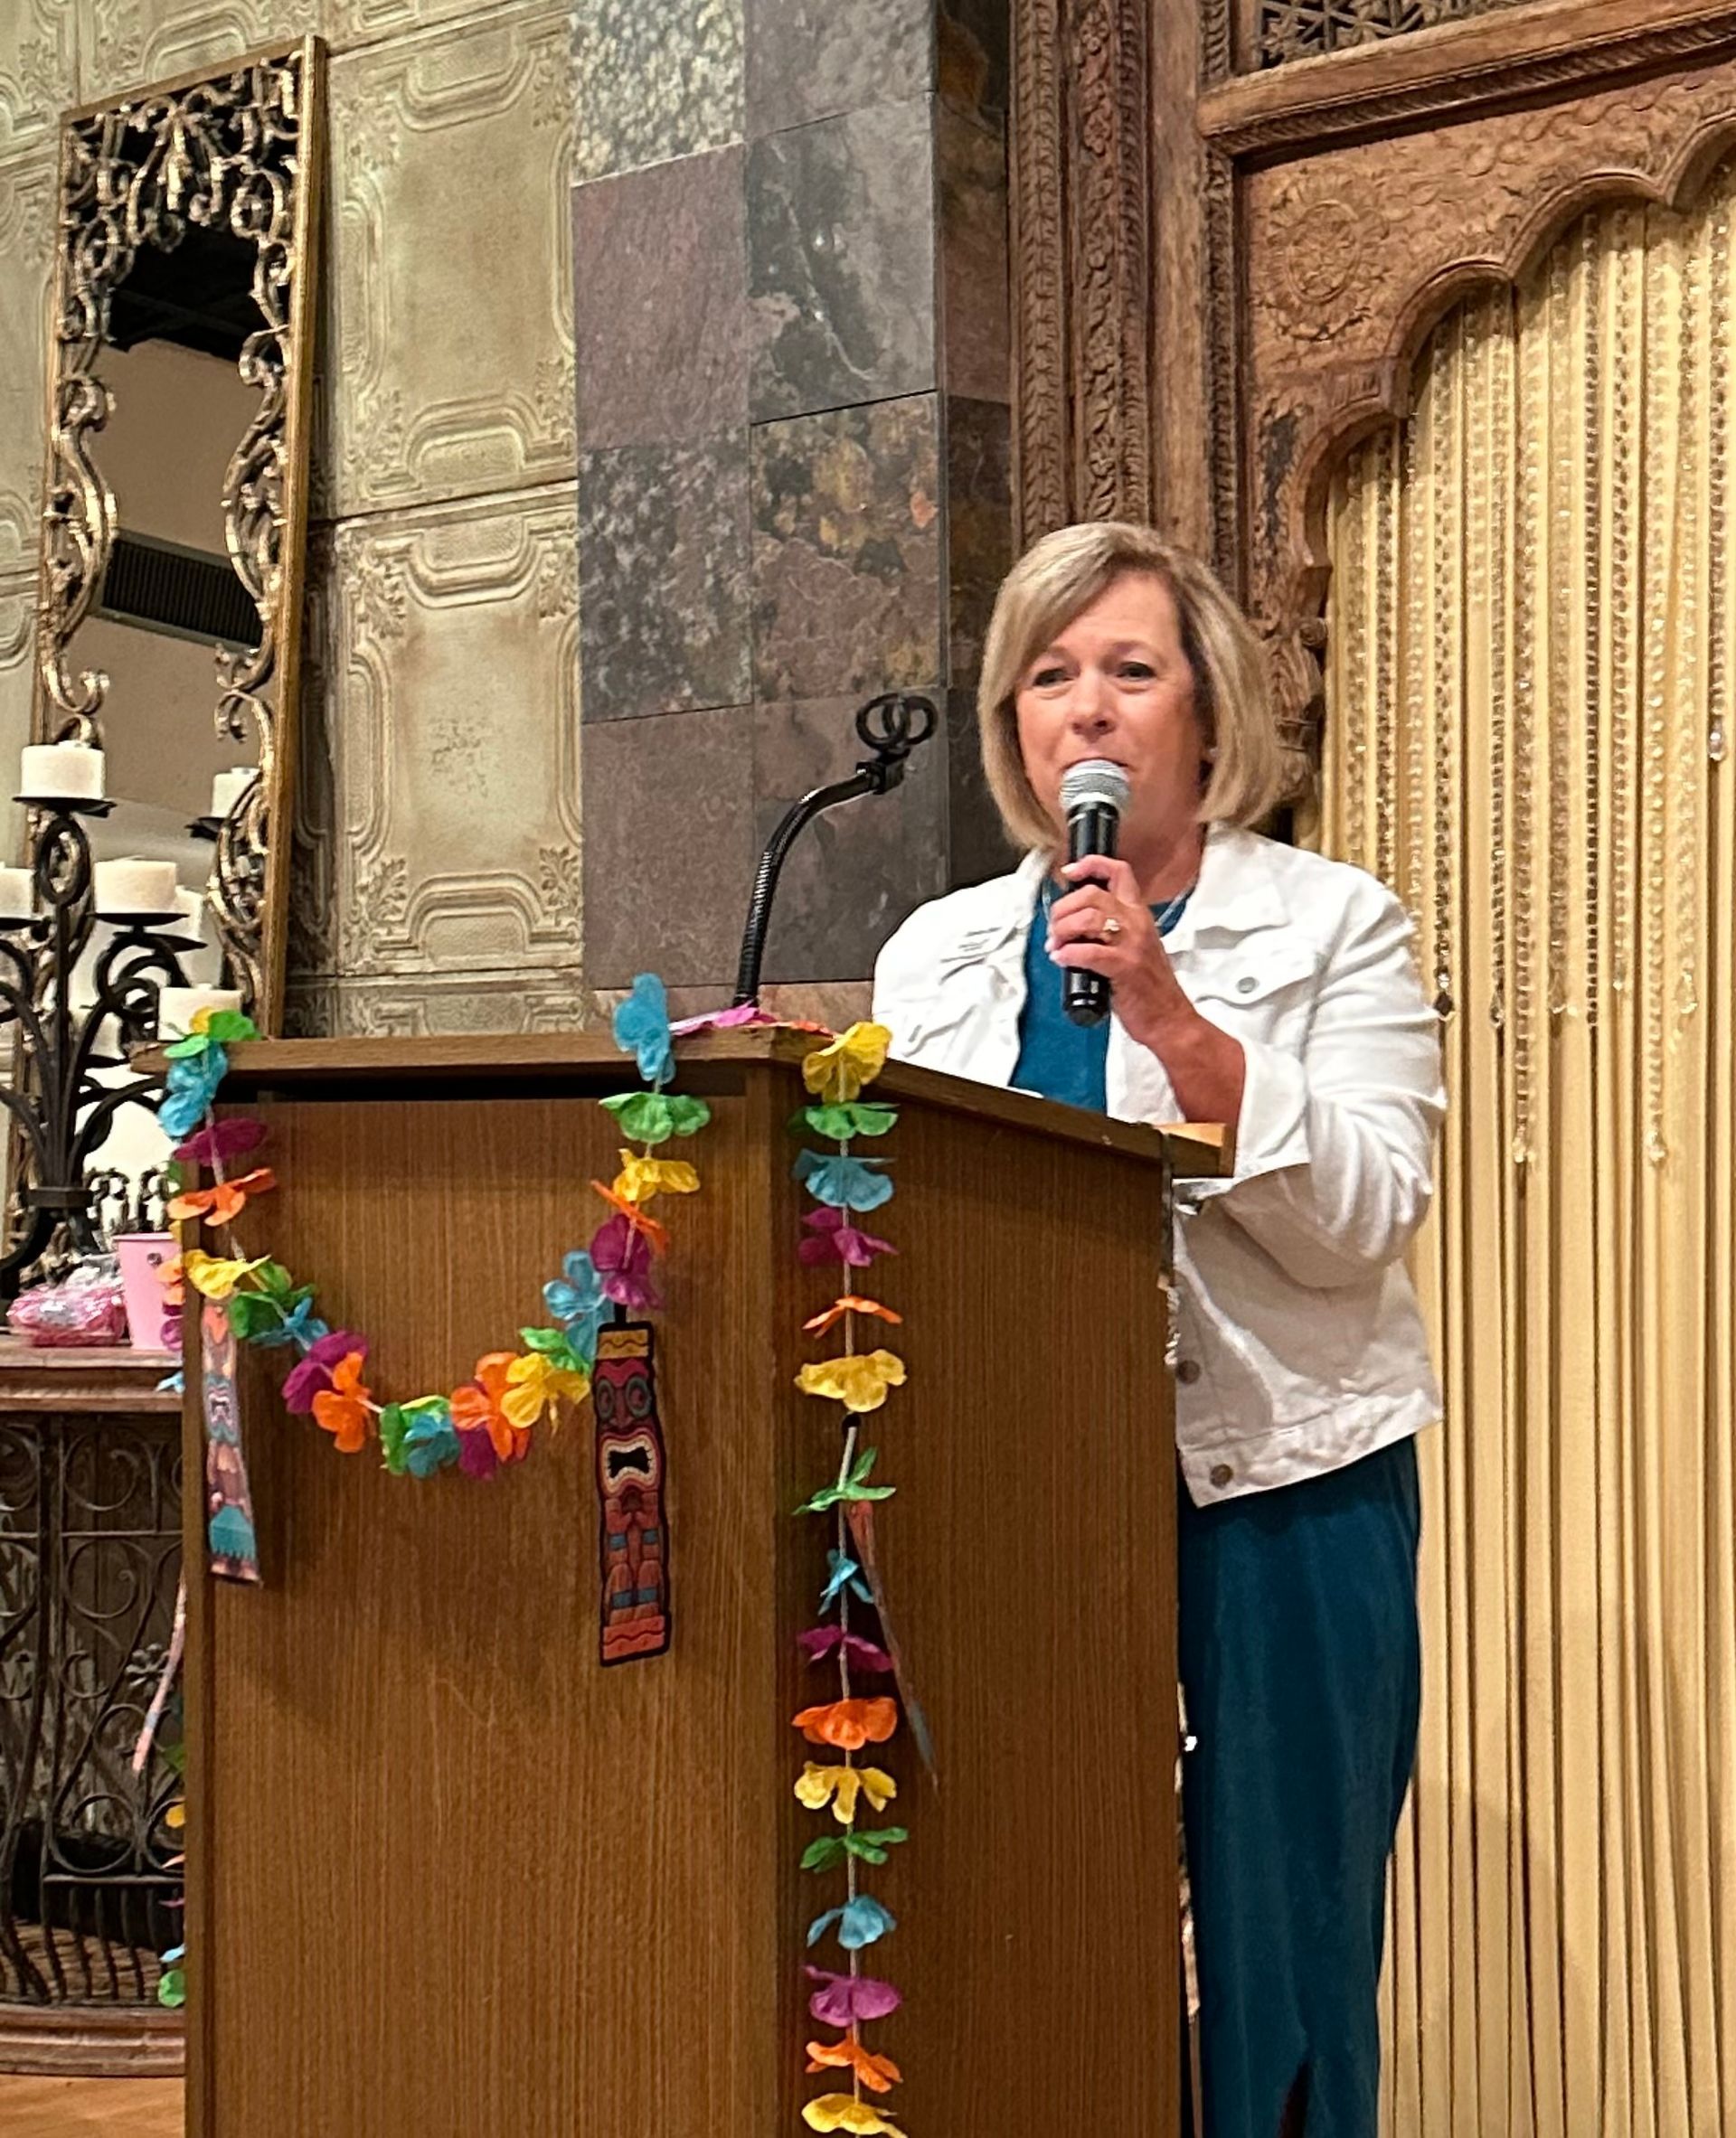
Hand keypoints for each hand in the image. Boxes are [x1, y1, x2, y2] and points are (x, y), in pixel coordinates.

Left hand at [1047, 857, 1247, 1126]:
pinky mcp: (1125, 968)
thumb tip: (1073, 924)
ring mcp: (1132, 945)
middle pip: (1092, 894)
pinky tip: (1062, 959)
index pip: (1119, 872)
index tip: (1071, 871)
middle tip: (1055, 929)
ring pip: (1087, 919)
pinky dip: (1068, 954)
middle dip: (1063, 909)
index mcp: (1139, 915)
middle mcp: (1137, 924)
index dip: (1092, 864)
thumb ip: (1112, 930)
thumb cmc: (1150, 989)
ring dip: (1062, 931)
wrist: (1171, 1020)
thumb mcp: (1135, 947)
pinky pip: (1089, 952)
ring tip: (1057, 946)